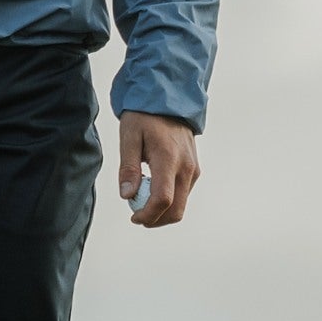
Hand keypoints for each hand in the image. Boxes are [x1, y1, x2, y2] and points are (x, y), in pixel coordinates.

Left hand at [119, 111, 199, 227]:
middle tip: (137, 215)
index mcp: (168, 158)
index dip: (148, 215)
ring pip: (181, 205)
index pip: (162, 199)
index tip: (133, 218)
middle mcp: (186, 167)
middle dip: (156, 219)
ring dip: (162, 211)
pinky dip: (169, 200)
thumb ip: (128, 168)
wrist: (168, 100)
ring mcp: (193, 169)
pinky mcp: (194, 170)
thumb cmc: (145, 117)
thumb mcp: (129, 137)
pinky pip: (183, 194)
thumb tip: (127, 196)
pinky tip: (152, 187)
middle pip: (176, 210)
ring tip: (142, 197)